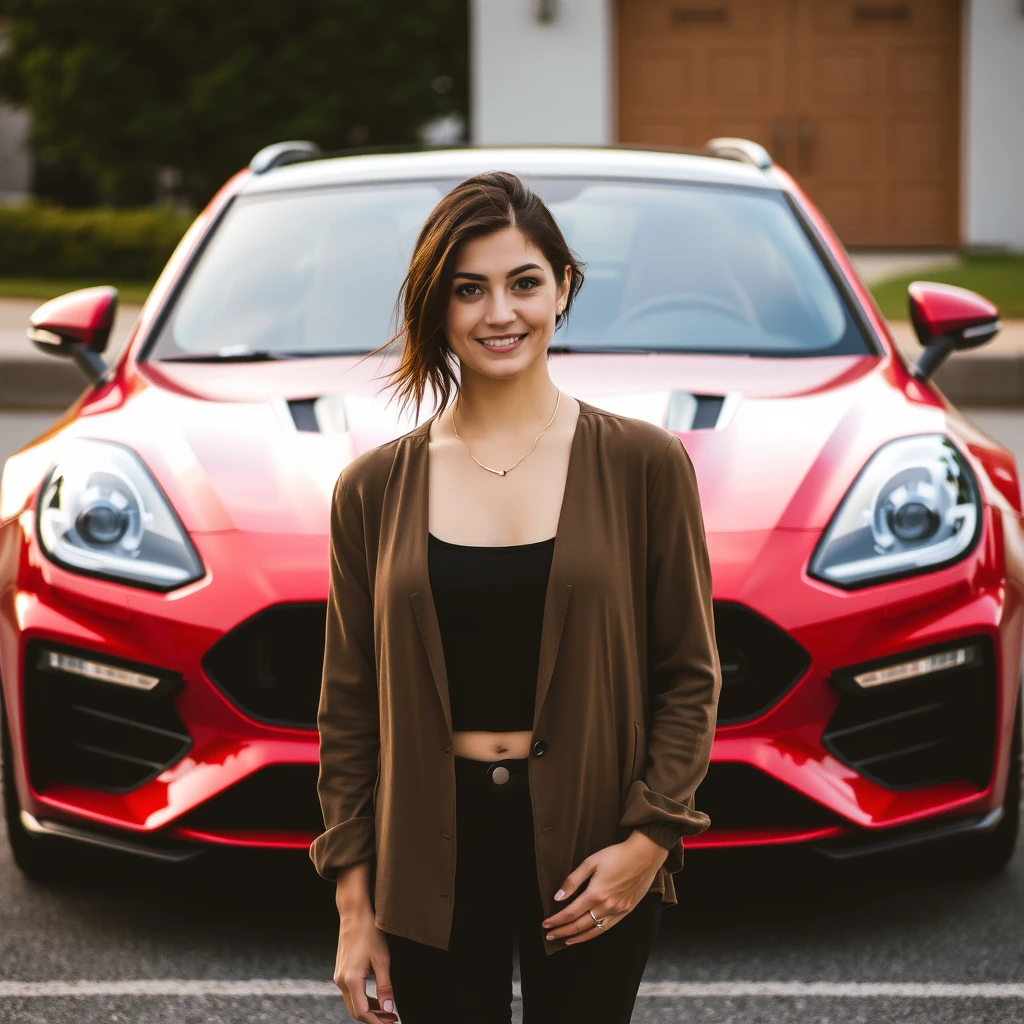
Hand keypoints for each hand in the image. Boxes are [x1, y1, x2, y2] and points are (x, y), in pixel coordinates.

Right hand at [333, 888, 398, 1022]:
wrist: (353, 914)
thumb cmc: (369, 933)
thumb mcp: (382, 960)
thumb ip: (385, 986)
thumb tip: (389, 1007)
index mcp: (351, 980)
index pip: (362, 1012)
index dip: (377, 1021)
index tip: (391, 1022)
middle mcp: (341, 981)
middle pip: (355, 1011)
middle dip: (373, 1018)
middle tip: (390, 1019)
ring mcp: (339, 976)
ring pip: (352, 1003)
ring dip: (368, 1010)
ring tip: (385, 1010)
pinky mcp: (340, 972)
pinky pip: (350, 993)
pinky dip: (362, 999)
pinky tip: (375, 998)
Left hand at [541, 830, 668, 944]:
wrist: (644, 856)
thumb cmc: (616, 855)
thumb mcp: (590, 862)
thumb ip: (573, 880)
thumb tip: (558, 897)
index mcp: (595, 894)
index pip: (570, 913)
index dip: (557, 920)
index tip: (546, 925)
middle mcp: (606, 907)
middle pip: (580, 925)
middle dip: (563, 931)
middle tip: (550, 936)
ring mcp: (617, 911)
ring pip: (594, 931)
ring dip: (577, 937)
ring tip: (565, 940)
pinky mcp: (626, 911)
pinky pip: (607, 928)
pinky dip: (594, 934)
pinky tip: (588, 934)